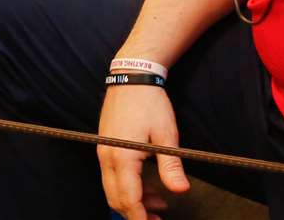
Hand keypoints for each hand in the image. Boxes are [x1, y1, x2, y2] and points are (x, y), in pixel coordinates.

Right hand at [98, 84, 188, 219]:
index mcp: (122, 158)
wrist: (131, 77)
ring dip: (131, 201)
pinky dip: (126, 187)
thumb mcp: (166, 135)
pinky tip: (146, 186)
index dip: (140, 218)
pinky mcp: (104, 147)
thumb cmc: (150, 103)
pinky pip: (111, 176)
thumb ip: (171, 165)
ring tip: (157, 205)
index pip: (129, 199)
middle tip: (157, 219)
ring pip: (112, 189)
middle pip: (115, 199)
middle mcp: (107, 158)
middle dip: (134, 214)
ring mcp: (103, 152)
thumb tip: (181, 190)